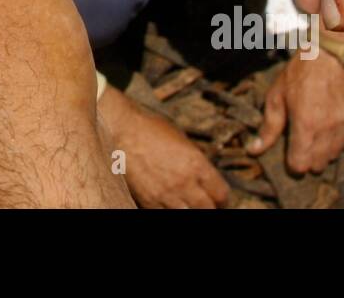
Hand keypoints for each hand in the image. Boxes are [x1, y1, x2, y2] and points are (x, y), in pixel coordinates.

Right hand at [99, 85, 228, 207]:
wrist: (121, 130)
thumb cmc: (150, 129)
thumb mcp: (181, 140)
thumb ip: (196, 160)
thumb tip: (205, 176)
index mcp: (196, 164)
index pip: (221, 194)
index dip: (222, 198)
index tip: (219, 198)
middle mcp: (184, 182)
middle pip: (208, 209)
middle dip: (210, 207)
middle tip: (207, 204)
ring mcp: (166, 195)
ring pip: (189, 214)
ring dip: (191, 209)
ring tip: (188, 204)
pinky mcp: (148, 201)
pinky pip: (166, 214)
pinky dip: (171, 210)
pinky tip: (171, 204)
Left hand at [249, 51, 343, 172]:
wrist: (326, 55)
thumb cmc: (297, 75)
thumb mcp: (276, 97)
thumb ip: (268, 127)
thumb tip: (253, 150)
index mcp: (305, 125)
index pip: (301, 165)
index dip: (293, 164)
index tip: (290, 155)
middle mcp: (326, 130)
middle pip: (318, 164)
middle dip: (308, 160)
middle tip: (301, 146)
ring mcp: (343, 125)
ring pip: (334, 156)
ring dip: (324, 153)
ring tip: (315, 139)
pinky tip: (334, 135)